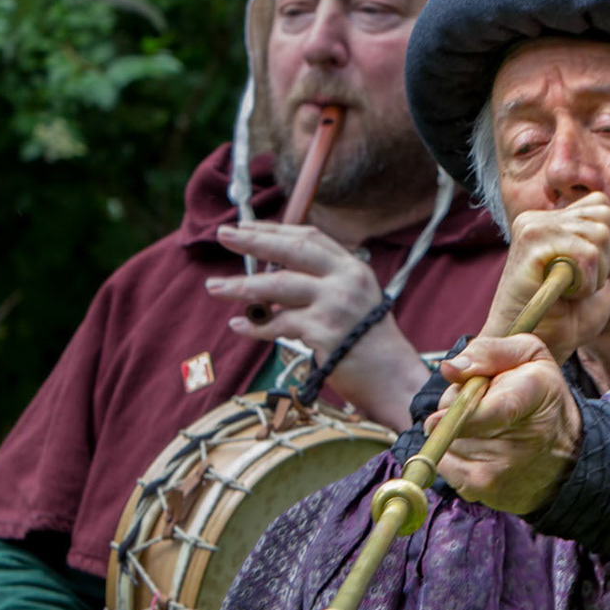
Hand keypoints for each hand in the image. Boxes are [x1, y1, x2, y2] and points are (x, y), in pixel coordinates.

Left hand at [209, 222, 424, 429]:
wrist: (395, 381)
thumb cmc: (370, 347)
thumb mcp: (353, 303)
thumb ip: (321, 286)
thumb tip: (270, 280)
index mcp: (353, 269)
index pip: (310, 237)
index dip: (274, 230)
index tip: (245, 228)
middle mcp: (346, 280)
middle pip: (291, 250)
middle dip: (253, 242)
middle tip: (223, 236)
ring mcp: (336, 304)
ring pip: (278, 285)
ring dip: (241, 286)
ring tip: (214, 287)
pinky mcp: (325, 332)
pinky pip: (279, 325)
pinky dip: (255, 327)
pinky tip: (238, 326)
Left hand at [430, 335, 581, 513]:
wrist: (568, 455)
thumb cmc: (542, 397)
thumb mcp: (529, 356)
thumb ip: (489, 352)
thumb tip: (448, 368)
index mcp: (532, 395)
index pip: (494, 412)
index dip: (462, 415)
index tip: (434, 420)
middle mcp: (517, 442)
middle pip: (456, 423)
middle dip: (457, 408)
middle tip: (483, 403)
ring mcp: (497, 473)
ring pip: (446, 442)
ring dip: (456, 431)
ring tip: (487, 427)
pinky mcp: (481, 491)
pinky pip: (444, 465)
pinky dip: (453, 454)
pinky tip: (479, 448)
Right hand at [482, 192, 609, 361]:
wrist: (536, 348)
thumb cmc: (564, 320)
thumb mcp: (604, 275)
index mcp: (552, 221)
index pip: (603, 205)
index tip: (588, 275)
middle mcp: (538, 217)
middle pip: (605, 215)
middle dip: (606, 259)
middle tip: (579, 286)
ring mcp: (532, 226)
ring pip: (600, 234)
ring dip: (595, 274)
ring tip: (570, 291)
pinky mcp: (531, 242)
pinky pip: (587, 253)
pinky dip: (586, 282)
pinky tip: (565, 294)